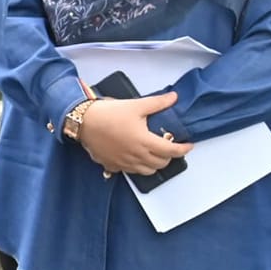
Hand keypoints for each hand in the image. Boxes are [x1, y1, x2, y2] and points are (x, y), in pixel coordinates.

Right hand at [78, 90, 195, 176]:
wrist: (82, 121)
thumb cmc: (108, 113)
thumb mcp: (135, 105)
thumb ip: (157, 103)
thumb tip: (173, 97)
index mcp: (144, 141)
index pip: (171, 151)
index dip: (183, 149)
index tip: (188, 145)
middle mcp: (137, 156)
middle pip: (161, 163)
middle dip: (169, 156)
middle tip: (167, 146)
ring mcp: (124, 163)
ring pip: (147, 171)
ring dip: (154, 164)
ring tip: (153, 153)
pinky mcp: (113, 165)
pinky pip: (130, 171)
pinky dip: (137, 167)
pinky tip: (134, 157)